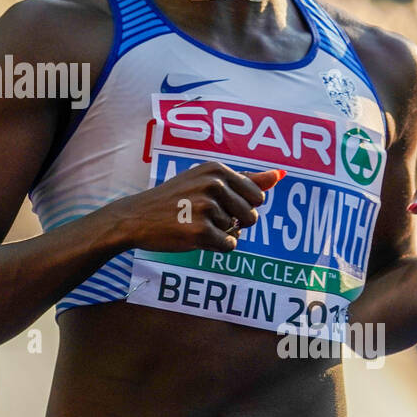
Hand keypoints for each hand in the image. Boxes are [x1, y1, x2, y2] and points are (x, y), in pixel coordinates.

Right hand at [112, 161, 284, 253]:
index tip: (215, 202)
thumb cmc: (174, 199)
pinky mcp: (200, 231)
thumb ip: (246, 180)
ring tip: (193, 223)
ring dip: (220, 233)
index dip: (241, 206)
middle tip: (202, 216)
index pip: (258, 196)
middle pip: (252, 216)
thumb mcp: (206, 181)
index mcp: (217, 169)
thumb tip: (280, 175)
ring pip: (238, 232)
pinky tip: (194, 237)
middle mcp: (213, 184)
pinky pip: (229, 246)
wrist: (135, 217)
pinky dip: (216, 246)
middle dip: (234, 222)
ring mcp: (206, 207)